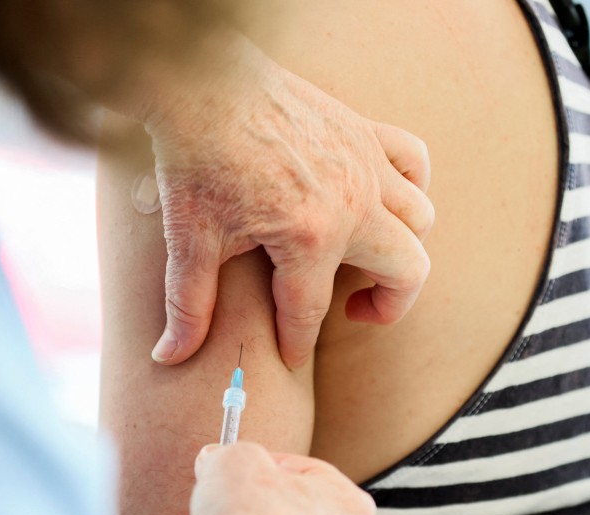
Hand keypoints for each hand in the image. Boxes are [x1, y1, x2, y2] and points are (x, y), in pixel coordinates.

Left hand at [143, 33, 433, 368]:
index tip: (290, 357)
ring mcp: (366, 163)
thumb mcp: (190, 238)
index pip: (312, 312)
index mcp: (309, 235)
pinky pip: (416, 163)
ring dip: (402, 250)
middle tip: (354, 311)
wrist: (199, 81)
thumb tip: (168, 357)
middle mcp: (353, 202)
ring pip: (421, 221)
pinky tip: (383, 202)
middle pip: (407, 273)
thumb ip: (188, 305)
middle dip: (387, 307)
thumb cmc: (194, 158)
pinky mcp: (365, 132)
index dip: (297, 343)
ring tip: (367, 261)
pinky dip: (411, 187)